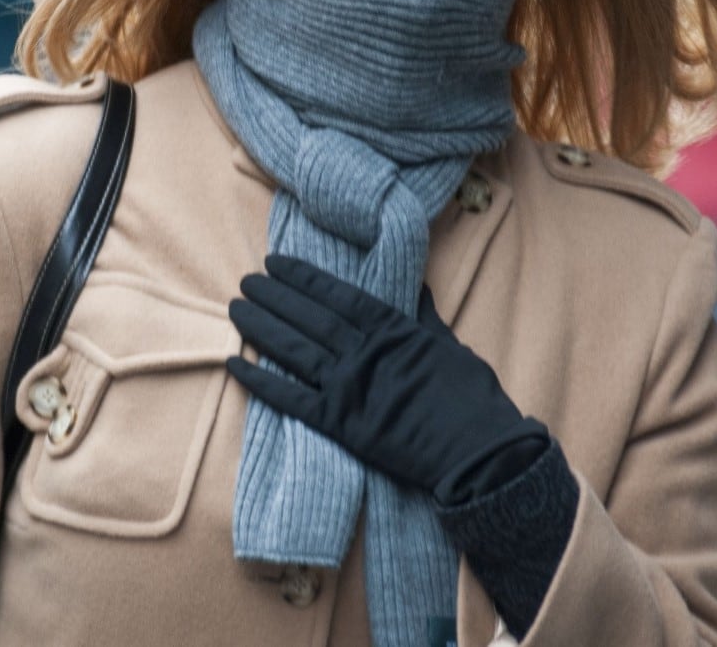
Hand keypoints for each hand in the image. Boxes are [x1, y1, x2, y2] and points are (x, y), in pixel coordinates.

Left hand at [227, 255, 546, 503]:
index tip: (275, 262)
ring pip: (293, 350)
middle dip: (273, 296)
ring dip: (261, 327)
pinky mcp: (340, 425)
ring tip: (236, 308)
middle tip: (246, 280)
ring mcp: (349, 387)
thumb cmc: (472, 400)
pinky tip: (235, 364)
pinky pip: (290, 399)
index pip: (337, 294)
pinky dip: (259, 382)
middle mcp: (364, 352)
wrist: (481, 454)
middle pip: (308, 318)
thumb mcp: (449, 346)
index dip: (302, 277)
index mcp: (392, 328)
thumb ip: (424, 318)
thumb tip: (417, 289)